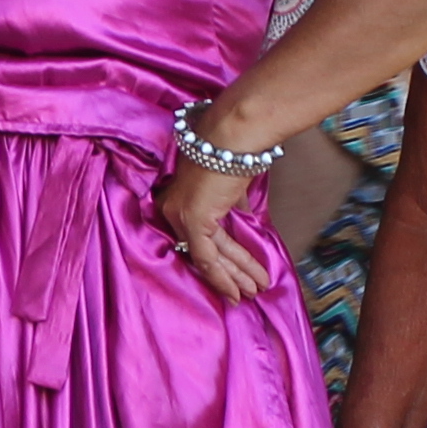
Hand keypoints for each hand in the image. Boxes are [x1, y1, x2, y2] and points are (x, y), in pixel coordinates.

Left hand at [155, 162, 275, 305]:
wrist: (234, 135)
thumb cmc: (235, 152)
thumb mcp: (232, 187)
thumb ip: (233, 206)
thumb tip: (245, 218)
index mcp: (179, 199)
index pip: (197, 239)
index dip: (219, 260)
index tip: (237, 275)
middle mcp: (172, 209)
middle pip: (202, 250)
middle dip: (229, 273)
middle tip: (246, 291)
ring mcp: (180, 216)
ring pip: (208, 257)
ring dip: (236, 276)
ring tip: (254, 292)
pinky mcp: (192, 221)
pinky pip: (206, 258)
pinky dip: (225, 276)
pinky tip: (239, 290)